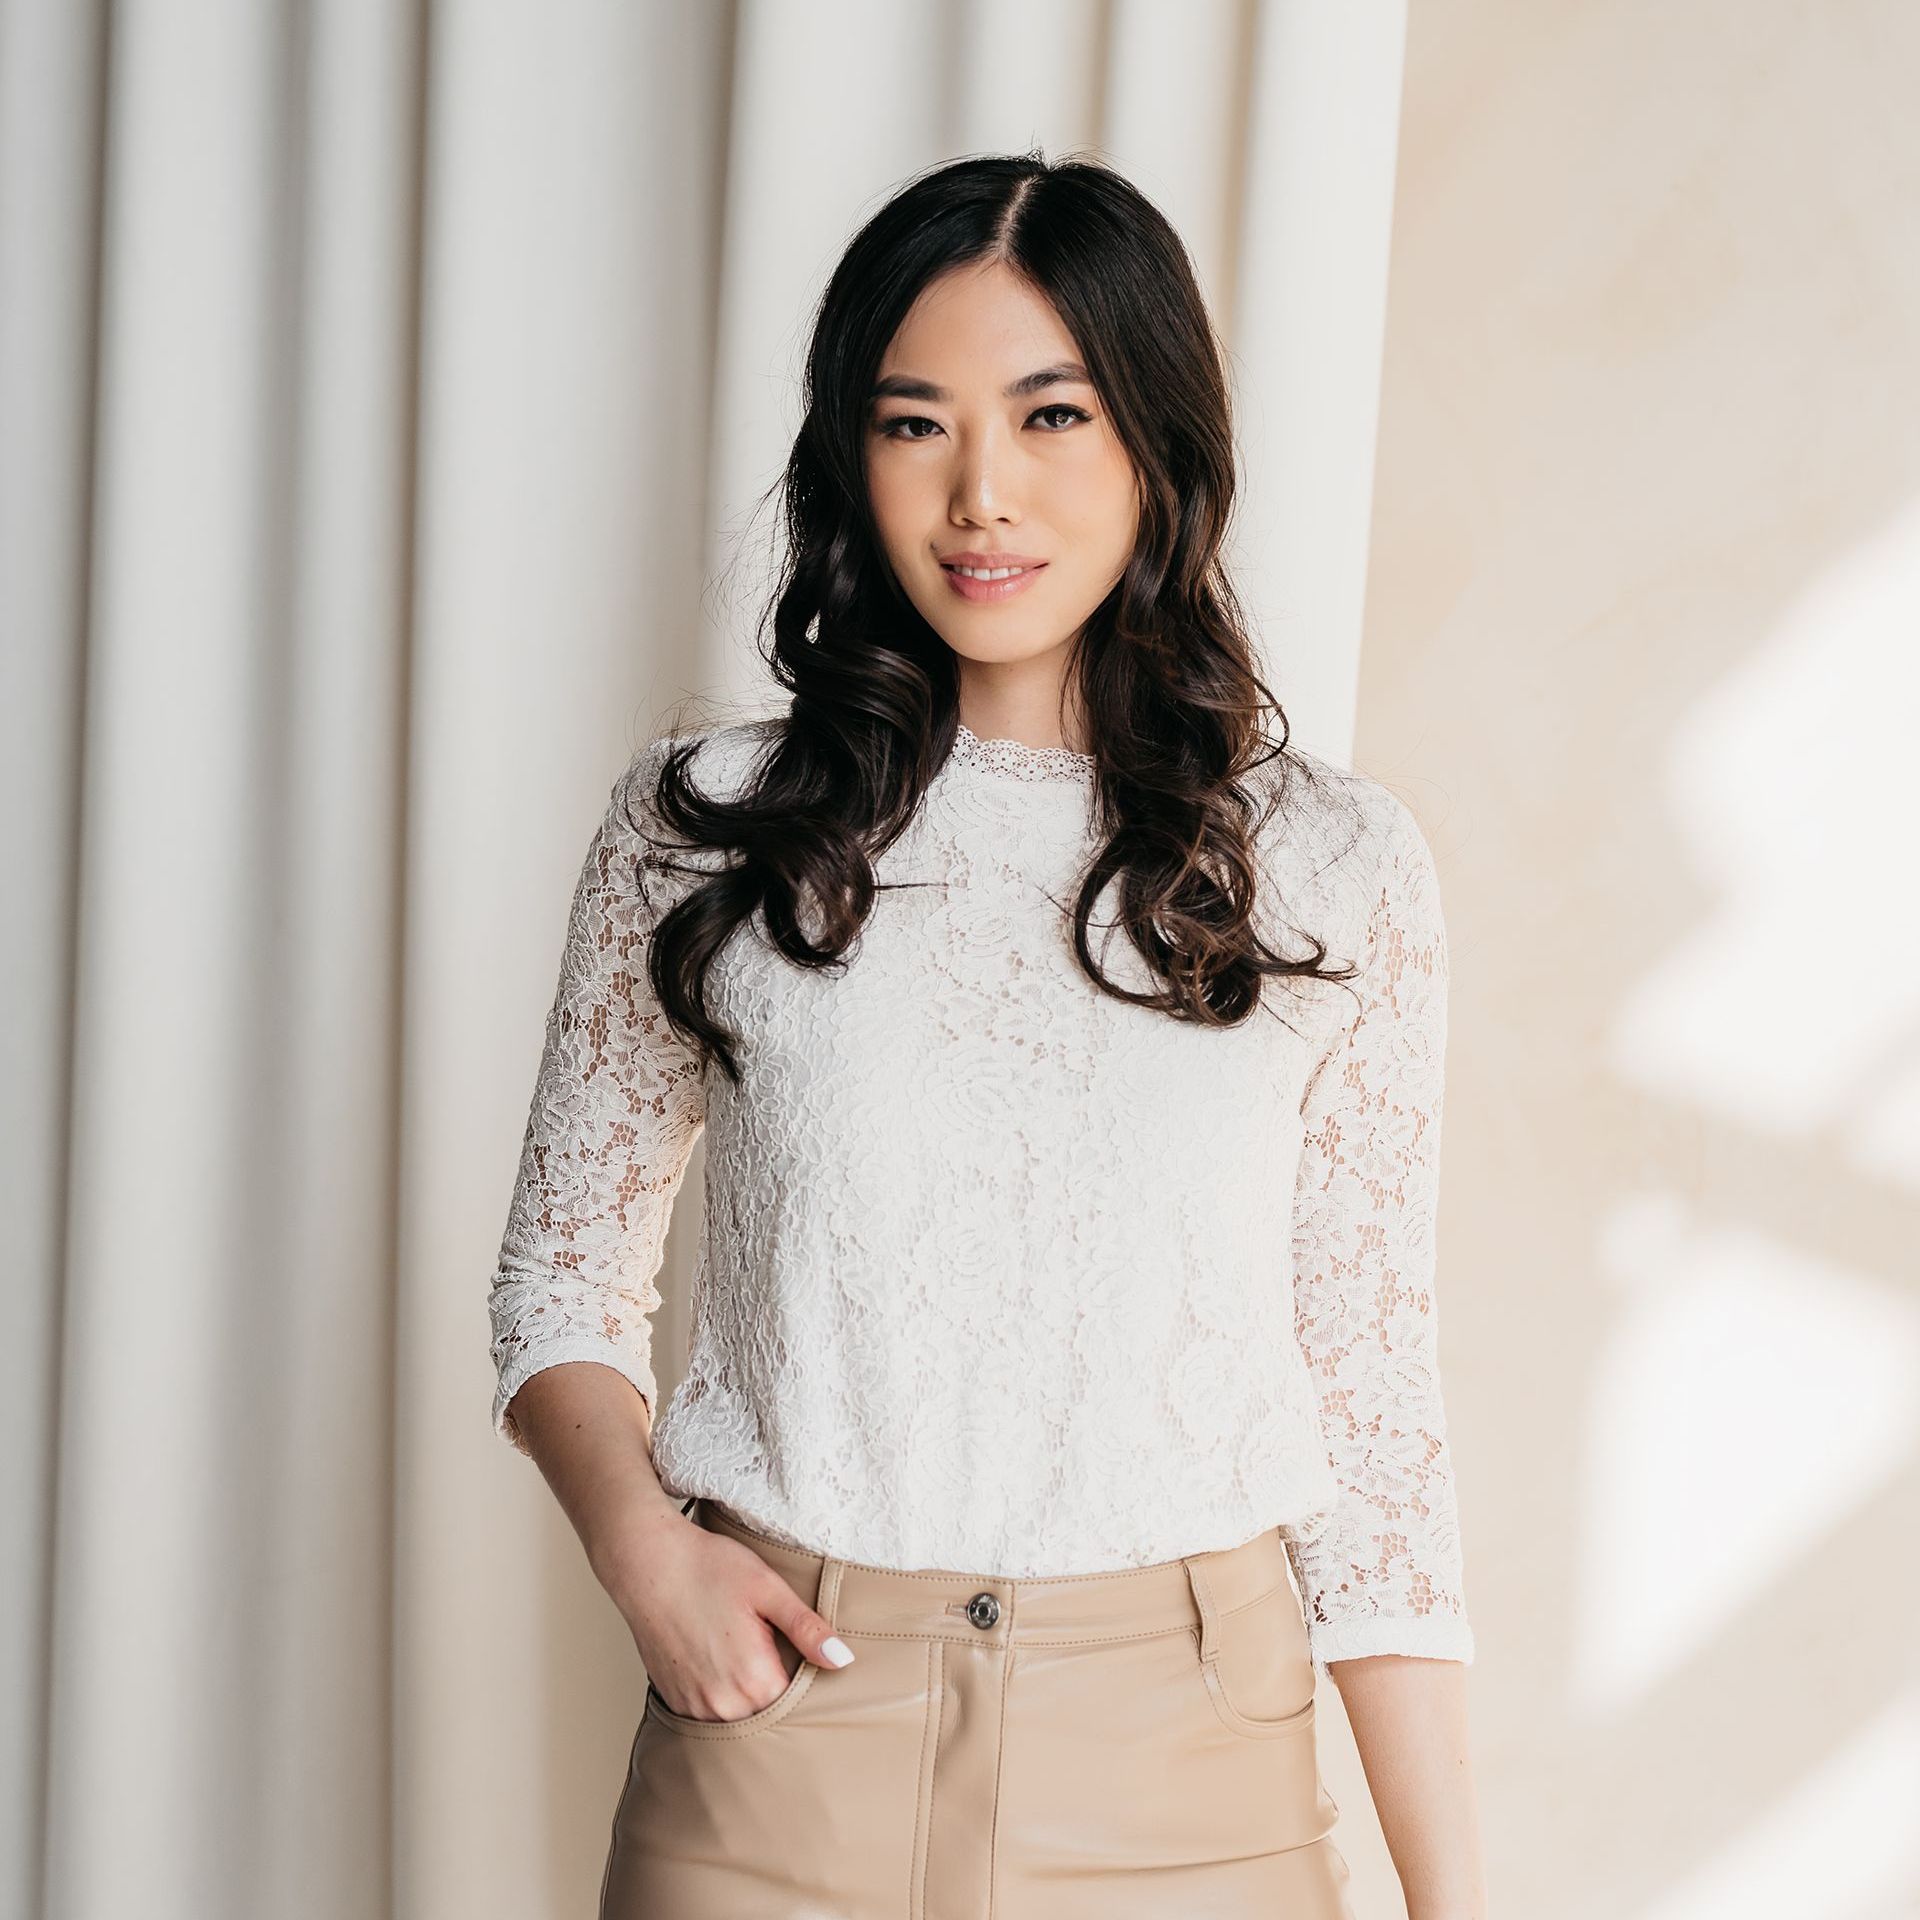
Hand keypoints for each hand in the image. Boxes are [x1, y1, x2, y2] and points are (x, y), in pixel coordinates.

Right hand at [600, 1507, 855, 1722]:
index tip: (807, 1660)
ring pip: (740, 1719)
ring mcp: (695, 1708)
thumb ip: (808, 1629)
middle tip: (776, 1650)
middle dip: (780, 1692)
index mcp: (754, 1681)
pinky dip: (723, 1697)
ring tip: (747, 1653)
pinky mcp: (675, 1702)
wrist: (646, 1563)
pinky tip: (722, 1662)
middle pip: (770, 1717)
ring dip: (750, 1697)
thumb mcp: (768, 1589)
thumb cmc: (708, 1568)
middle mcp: (723, 1706)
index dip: (809, 1683)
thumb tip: (843, 1660)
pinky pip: (712, 1714)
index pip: (800, 1705)